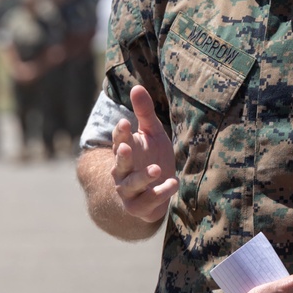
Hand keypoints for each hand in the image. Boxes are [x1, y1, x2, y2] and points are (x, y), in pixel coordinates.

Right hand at [111, 85, 178, 222]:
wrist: (153, 193)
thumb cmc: (151, 156)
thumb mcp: (151, 133)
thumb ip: (144, 113)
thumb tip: (136, 86)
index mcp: (124, 150)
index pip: (119, 140)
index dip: (121, 133)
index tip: (125, 123)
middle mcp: (121, 171)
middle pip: (120, 163)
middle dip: (122, 156)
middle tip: (125, 148)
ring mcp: (128, 190)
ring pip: (131, 185)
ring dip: (142, 178)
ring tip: (156, 169)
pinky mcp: (139, 206)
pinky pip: (147, 201)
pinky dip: (159, 193)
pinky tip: (173, 184)